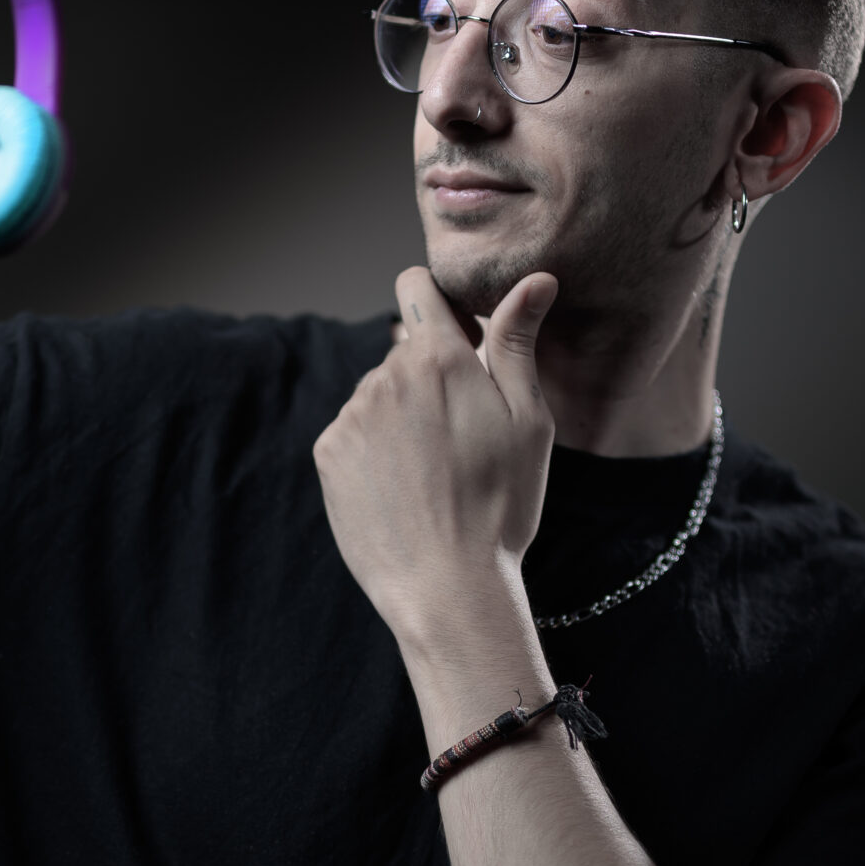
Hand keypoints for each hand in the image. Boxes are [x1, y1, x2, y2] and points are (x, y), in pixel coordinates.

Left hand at [313, 266, 557, 651]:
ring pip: (379, 395)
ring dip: (402, 416)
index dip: (440, 304)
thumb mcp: (528, 422)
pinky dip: (375, 451)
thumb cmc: (501, 506)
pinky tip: (403, 489)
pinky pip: (354, 432)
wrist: (447, 587)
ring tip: (434, 473)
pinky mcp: (329, 454)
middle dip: (430, 376)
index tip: (462, 339)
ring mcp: (351, 416)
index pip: (416, 287)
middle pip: (404, 352)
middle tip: (463, 436)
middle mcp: (386, 377)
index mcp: (439, 359)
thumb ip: (517, 343)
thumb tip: (536, 278)